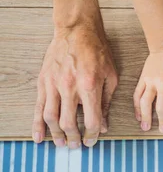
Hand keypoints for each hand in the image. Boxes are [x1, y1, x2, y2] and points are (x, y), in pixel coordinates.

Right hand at [33, 27, 117, 147]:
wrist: (76, 30)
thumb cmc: (97, 51)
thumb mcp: (110, 75)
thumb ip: (106, 102)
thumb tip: (103, 125)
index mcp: (89, 85)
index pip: (91, 119)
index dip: (92, 135)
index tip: (93, 140)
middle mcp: (69, 87)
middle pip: (68, 123)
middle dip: (73, 138)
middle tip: (77, 145)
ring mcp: (53, 84)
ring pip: (50, 118)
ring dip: (55, 135)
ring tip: (61, 143)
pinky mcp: (43, 81)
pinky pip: (38, 107)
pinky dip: (37, 124)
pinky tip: (40, 136)